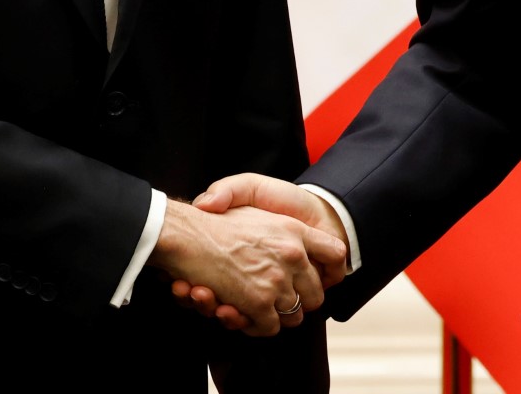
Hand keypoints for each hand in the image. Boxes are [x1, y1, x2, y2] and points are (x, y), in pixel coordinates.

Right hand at [151, 197, 345, 335]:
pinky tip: (232, 310)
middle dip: (298, 302)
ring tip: (246, 304)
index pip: (335, 253)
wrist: (184, 230)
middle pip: (315, 295)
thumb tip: (306, 246)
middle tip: (272, 298)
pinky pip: (270, 327)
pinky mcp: (260, 302)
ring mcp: (278, 279)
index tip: (317, 277)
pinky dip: (255, 326)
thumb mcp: (250, 193)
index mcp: (294, 229)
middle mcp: (292, 254)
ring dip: (274, 316)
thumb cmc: (218, 216)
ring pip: (293, 315)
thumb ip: (284, 219)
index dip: (330, 269)